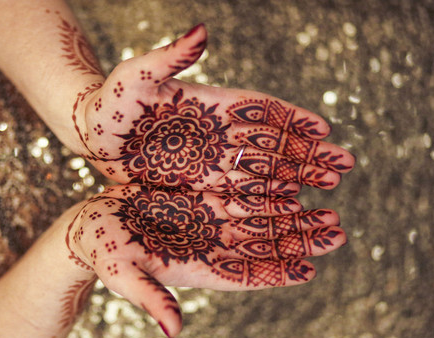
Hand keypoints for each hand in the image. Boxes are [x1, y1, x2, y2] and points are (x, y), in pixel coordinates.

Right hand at [66, 185, 346, 337]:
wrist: (90, 223)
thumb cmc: (102, 251)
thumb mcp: (123, 274)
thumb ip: (151, 298)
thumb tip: (174, 332)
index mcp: (197, 268)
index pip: (246, 275)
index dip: (278, 273)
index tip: (311, 269)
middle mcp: (209, 245)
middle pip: (263, 245)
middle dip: (300, 239)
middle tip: (336, 231)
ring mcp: (206, 220)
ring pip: (260, 218)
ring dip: (293, 215)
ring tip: (326, 208)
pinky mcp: (200, 196)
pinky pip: (241, 192)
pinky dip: (267, 190)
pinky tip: (291, 182)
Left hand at [72, 24, 354, 195]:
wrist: (90, 136)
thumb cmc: (109, 101)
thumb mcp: (136, 75)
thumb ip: (170, 57)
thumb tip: (202, 31)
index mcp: (212, 105)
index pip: (262, 111)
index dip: (293, 120)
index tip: (324, 130)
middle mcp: (218, 134)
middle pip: (271, 144)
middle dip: (306, 154)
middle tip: (343, 166)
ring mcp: (211, 161)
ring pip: (261, 172)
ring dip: (294, 180)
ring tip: (327, 190)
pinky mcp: (198, 185)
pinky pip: (237, 195)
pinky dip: (263, 201)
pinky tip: (287, 210)